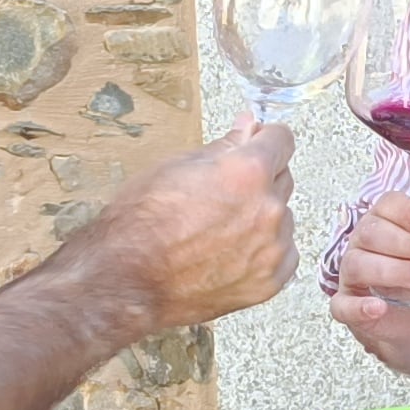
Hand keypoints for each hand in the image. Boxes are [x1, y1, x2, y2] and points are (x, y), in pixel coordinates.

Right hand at [95, 125, 297, 330]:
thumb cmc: (140, 225)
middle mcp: (268, 210)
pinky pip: (282, 253)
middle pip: (283, 178)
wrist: (125, 282)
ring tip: (218, 230)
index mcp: (247, 173)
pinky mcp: (269, 281)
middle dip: (259, 179)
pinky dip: (263, 250)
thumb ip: (223, 147)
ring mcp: (272, 249)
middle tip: (221, 195)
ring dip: (262, 217)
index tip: (256, 144)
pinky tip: (229, 252)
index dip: (265, 138)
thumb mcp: (175, 167)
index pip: (282, 139)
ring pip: (282, 218)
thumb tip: (248, 127)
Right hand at [326, 190, 409, 323]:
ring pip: (359, 265)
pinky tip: (379, 308)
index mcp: (386, 220)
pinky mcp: (346, 306)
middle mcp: (363, 243)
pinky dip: (360, 307)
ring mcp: (350, 275)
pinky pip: (343, 305)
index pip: (389, 205)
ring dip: (395, 271)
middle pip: (373, 233)